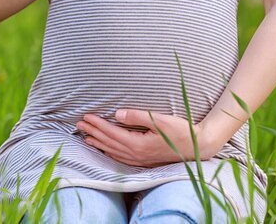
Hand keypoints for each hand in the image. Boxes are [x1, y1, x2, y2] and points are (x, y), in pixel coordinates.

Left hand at [75, 109, 220, 167]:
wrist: (196, 147)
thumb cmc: (180, 131)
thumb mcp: (159, 120)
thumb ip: (137, 117)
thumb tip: (117, 114)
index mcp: (137, 144)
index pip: (111, 132)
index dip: (97, 124)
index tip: (86, 116)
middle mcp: (136, 154)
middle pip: (108, 142)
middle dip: (93, 132)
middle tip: (79, 124)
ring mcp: (139, 160)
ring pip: (112, 151)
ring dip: (98, 143)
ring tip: (86, 136)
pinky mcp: (144, 161)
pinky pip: (121, 158)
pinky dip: (109, 152)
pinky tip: (105, 149)